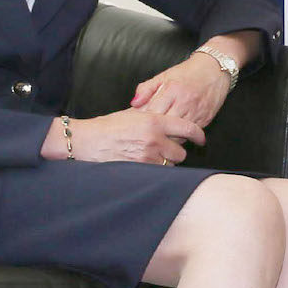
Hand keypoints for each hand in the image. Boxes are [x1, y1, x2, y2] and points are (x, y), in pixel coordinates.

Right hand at [48, 108, 204, 164]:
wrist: (86, 140)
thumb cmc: (108, 126)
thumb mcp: (132, 114)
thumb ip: (152, 116)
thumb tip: (168, 115)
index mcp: (154, 121)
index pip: (187, 128)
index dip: (198, 135)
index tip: (201, 140)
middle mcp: (154, 138)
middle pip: (181, 151)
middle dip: (175, 152)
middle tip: (165, 149)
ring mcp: (147, 156)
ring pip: (170, 164)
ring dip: (165, 162)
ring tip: (151, 156)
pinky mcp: (140, 169)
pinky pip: (158, 173)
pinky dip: (155, 171)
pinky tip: (145, 165)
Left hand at [131, 54, 231, 128]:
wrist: (215, 69)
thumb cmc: (188, 73)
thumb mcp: (164, 76)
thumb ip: (146, 89)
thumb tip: (134, 103)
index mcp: (171, 90)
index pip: (152, 112)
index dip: (142, 120)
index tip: (136, 124)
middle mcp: (184, 102)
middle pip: (163, 125)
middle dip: (153, 130)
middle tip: (145, 134)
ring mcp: (196, 111)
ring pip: (177, 133)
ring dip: (167, 136)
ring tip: (158, 136)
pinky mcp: (205, 119)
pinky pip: (189, 134)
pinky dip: (180, 137)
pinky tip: (173, 135)